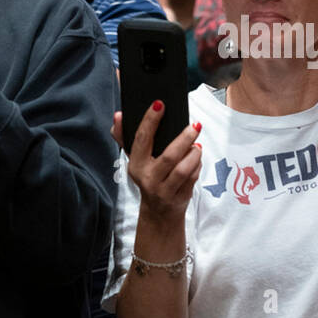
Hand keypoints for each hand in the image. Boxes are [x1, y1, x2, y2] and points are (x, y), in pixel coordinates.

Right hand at [113, 102, 201, 222]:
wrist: (158, 212)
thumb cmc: (148, 177)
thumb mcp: (135, 159)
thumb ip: (125, 136)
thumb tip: (119, 116)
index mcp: (135, 165)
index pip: (142, 139)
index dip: (150, 120)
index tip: (159, 105)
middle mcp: (148, 178)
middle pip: (169, 156)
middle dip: (184, 138)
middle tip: (195, 125)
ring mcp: (164, 190)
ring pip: (183, 169)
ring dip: (194, 154)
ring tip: (197, 145)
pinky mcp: (179, 197)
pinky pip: (193, 178)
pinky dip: (198, 165)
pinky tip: (197, 158)